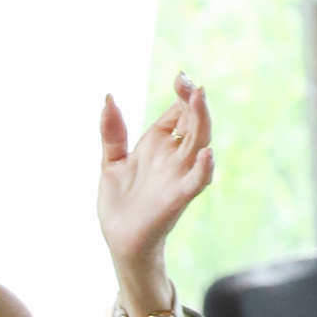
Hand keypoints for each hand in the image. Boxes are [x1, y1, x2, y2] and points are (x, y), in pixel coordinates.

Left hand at [96, 79, 213, 288]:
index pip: (179, 112)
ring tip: (199, 99)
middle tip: (189, 83)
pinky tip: (206, 152)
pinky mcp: (177, 198)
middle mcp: (173, 157)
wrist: (119, 240)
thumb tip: (109, 97)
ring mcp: (178, 176)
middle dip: (194, 102)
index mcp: (159, 144)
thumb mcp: (112, 161)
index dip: (182, 94)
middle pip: (193, 122)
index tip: (180, 76)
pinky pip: (196, 182)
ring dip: (202, 121)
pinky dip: (204, 168)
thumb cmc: (120, 204)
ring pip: (199, 143)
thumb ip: (112, 132)